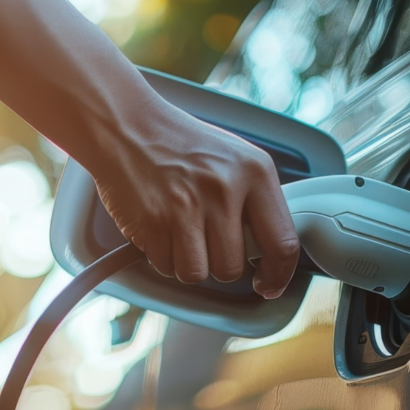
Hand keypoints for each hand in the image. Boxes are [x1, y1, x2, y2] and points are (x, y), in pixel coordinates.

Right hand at [88, 98, 299, 298]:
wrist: (126, 125)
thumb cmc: (180, 144)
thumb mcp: (233, 160)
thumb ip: (254, 201)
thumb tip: (269, 250)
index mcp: (255, 171)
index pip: (283, 243)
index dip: (277, 275)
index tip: (268, 284)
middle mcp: (224, 189)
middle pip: (232, 268)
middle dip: (216, 264)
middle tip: (203, 239)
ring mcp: (187, 206)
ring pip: (197, 273)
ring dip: (186, 263)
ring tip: (178, 232)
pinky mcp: (153, 221)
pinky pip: (165, 265)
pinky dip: (160, 255)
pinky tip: (158, 227)